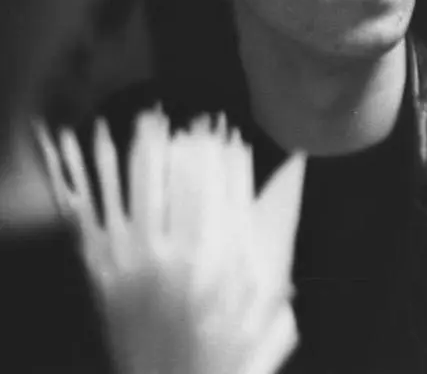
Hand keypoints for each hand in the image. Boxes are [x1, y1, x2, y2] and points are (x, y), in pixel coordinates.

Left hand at [36, 109, 305, 373]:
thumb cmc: (231, 354)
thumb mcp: (269, 306)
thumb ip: (274, 252)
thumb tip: (287, 199)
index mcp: (218, 265)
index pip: (223, 193)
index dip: (224, 158)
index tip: (227, 132)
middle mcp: (175, 258)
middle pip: (181, 185)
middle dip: (187, 147)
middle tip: (193, 120)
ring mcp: (135, 265)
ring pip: (140, 193)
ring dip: (145, 153)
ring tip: (151, 120)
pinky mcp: (104, 277)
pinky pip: (100, 218)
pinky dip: (96, 184)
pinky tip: (101, 157)